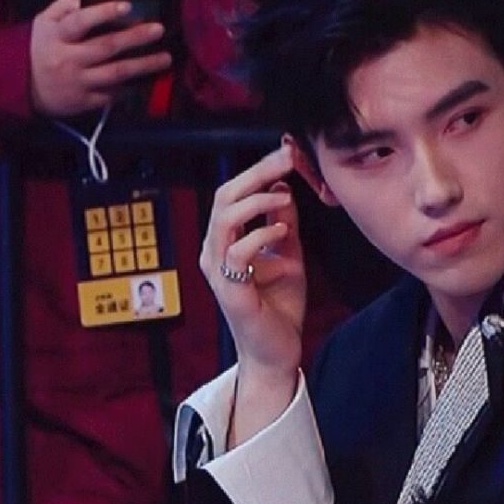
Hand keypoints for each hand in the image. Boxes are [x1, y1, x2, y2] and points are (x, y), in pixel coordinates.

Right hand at [29, 0, 172, 115]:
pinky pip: (115, 93)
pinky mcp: (87, 102)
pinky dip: (134, 86)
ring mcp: (79, 82)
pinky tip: (151, 78)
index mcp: (56, 36)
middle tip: (159, 30)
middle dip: (135, 37)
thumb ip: (63, 7)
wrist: (26, 88)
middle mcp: (68, 59)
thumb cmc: (42, 49)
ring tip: (166, 58)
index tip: (127, 5)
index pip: (79, 22)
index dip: (103, 13)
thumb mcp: (43, 23)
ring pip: (116, 73)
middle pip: (106, 47)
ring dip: (144, 65)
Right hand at [199, 140, 306, 445]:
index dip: (259, 169)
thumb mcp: (288, 254)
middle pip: (225, 196)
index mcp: (226, 240)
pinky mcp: (230, 291)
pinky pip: (237, 253)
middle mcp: (215, 251)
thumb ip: (283, 223)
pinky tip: (282, 233)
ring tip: (284, 196)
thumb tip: (283, 187)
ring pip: (224, 218)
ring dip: (256, 201)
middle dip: (257, 173)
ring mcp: (219, 271)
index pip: (235, 193)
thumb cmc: (278, 306)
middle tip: (287, 158)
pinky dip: (261, 236)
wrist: (276, 351)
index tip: (288, 152)